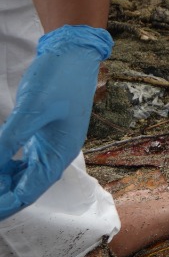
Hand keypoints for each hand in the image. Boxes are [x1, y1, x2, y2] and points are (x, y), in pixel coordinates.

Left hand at [0, 25, 111, 219]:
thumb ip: (7, 141)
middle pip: (25, 187)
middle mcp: (56, 154)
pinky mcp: (42, 134)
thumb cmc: (58, 79)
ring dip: (2, 181)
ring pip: (22, 175)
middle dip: (1, 194)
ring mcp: (50, 144)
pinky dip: (5, 166)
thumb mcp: (30, 111)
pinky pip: (21, 160)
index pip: (28, 192)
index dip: (3, 204)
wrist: (74, 52)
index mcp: (59, 154)